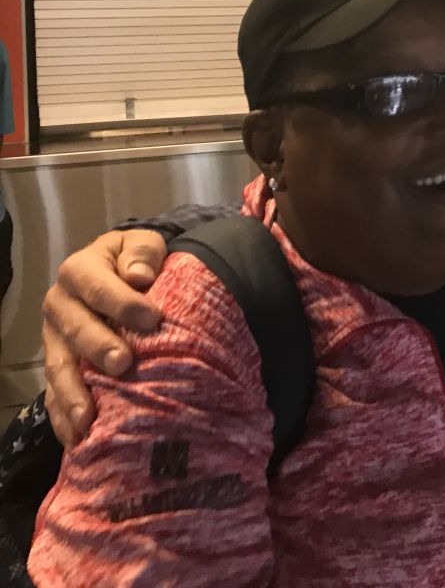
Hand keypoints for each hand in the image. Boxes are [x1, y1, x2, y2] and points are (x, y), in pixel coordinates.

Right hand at [42, 229, 166, 444]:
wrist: (121, 273)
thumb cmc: (136, 261)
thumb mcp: (141, 243)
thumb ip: (142, 252)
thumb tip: (139, 275)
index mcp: (79, 270)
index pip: (97, 285)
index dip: (123, 301)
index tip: (153, 318)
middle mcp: (60, 305)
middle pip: (74, 329)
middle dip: (97, 346)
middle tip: (123, 364)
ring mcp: (55, 339)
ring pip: (59, 367)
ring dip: (73, 392)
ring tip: (89, 417)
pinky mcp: (58, 366)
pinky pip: (54, 394)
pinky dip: (63, 417)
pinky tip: (77, 439)